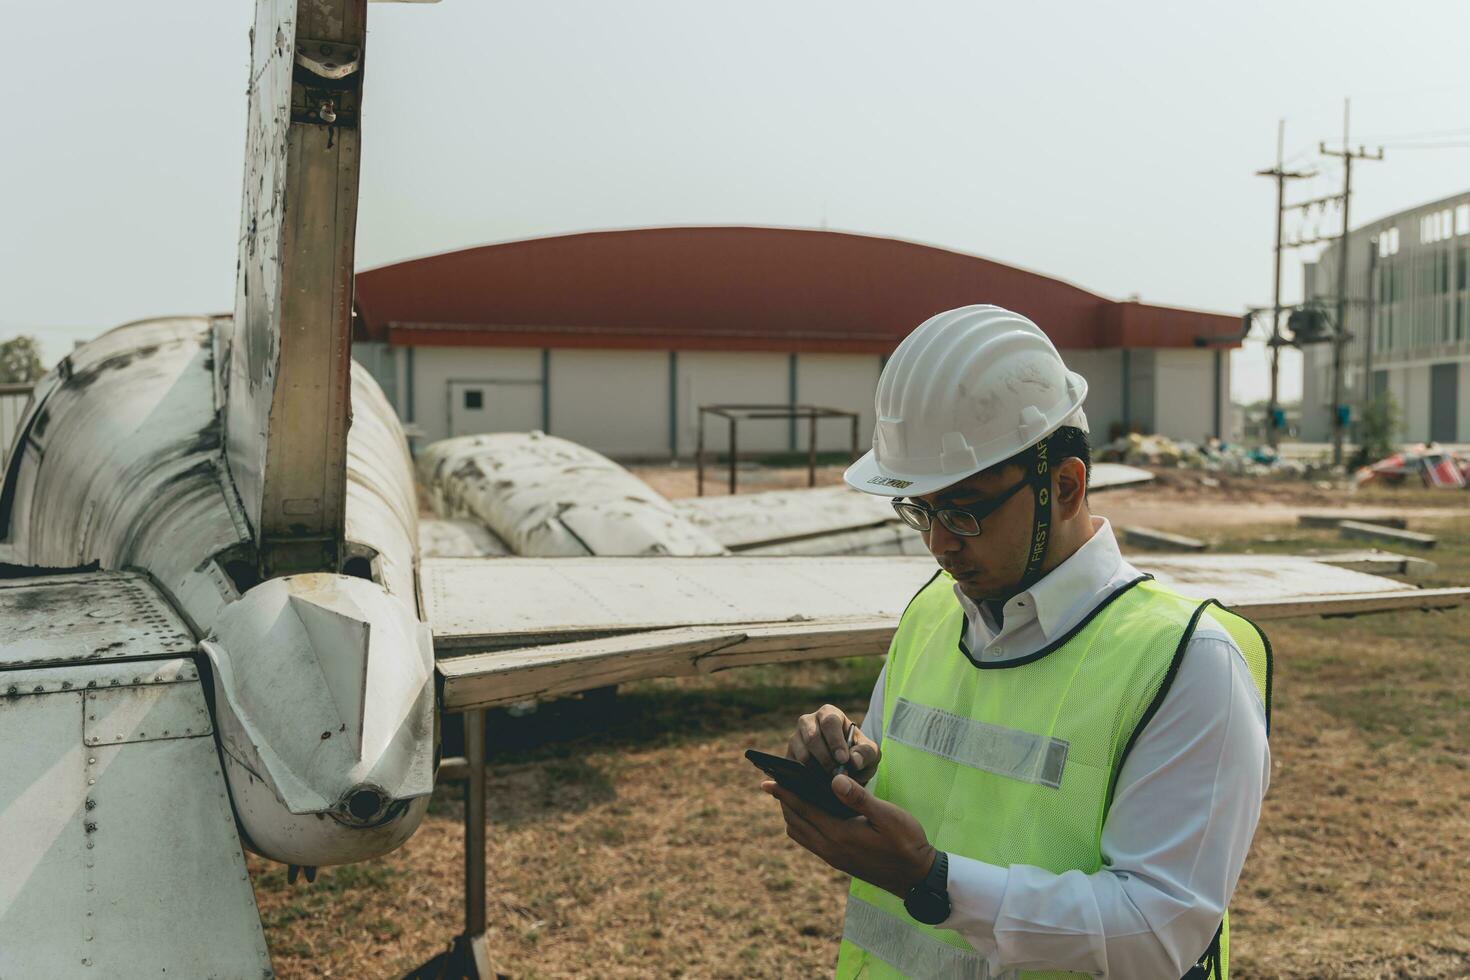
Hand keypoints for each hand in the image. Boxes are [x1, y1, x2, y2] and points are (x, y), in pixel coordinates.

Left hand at [762, 773, 935, 897]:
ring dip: (792, 815)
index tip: (767, 781)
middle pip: (795, 822)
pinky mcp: (839, 862)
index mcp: (839, 834)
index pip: (803, 809)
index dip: (784, 794)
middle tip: (775, 784)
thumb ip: (859, 798)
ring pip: (800, 834)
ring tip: (790, 796)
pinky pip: (811, 842)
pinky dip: (804, 826)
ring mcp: (834, 857)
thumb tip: (833, 779)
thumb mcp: (887, 816)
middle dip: (784, 803)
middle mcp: (830, 848)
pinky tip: (812, 814)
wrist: (916, 878)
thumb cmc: (906, 843)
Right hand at [788, 704, 881, 783]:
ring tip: (830, 780)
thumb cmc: (858, 755)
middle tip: (836, 774)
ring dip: (817, 770)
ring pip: (802, 754)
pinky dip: (807, 777)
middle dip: (826, 758)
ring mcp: (796, 739)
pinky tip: (819, 783)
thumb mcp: (870, 754)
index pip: (829, 722)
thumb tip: (853, 760)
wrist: (846, 770)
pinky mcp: (789, 757)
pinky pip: (794, 768)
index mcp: (830, 714)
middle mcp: (809, 722)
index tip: (843, 759)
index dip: (835, 741)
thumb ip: (866, 754)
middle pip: (812, 737)